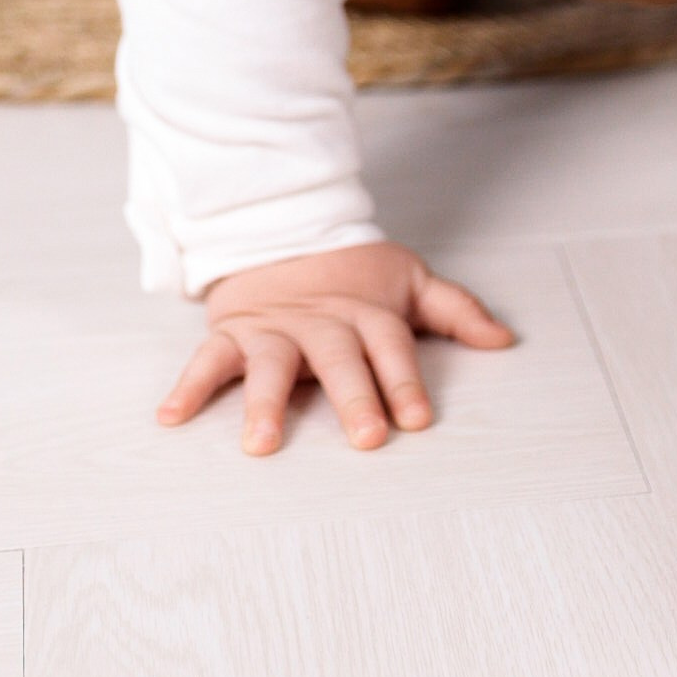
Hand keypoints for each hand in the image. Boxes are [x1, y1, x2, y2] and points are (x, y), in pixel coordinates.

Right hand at [158, 242, 514, 455]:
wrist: (283, 232)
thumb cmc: (354, 274)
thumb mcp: (409, 281)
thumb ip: (455, 310)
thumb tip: (505, 339)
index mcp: (366, 314)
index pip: (391, 347)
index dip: (405, 381)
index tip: (417, 420)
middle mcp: (321, 323)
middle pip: (339, 358)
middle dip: (352, 396)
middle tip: (365, 437)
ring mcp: (274, 328)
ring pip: (270, 364)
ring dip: (264, 402)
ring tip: (261, 444)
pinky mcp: (233, 332)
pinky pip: (207, 360)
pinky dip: (188, 386)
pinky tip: (171, 416)